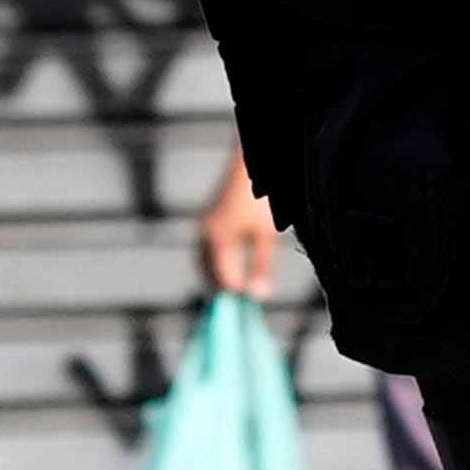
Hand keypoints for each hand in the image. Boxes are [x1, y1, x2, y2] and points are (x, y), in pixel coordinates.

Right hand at [192, 151, 289, 299]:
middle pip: (208, 272)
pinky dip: (213, 261)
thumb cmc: (262, 200)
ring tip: (234, 287)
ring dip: (215, 275)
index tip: (248, 304)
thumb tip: (258, 295)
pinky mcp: (207, 218)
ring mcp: (203, 225)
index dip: (236, 294)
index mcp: (218, 241)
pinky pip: (205, 248)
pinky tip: (229, 265)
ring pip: (203, 260)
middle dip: (222, 287)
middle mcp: (205, 234)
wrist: (252, 165)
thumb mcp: (266, 236)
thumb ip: (261, 266)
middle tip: (239, 300)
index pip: (223, 279)